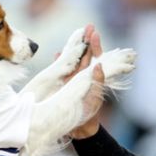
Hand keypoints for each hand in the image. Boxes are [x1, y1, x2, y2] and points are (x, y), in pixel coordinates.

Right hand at [69, 24, 105, 139]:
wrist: (78, 129)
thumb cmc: (90, 114)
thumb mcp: (95, 97)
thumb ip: (97, 81)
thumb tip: (98, 65)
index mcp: (93, 76)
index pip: (95, 57)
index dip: (95, 45)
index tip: (95, 33)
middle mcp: (83, 76)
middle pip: (85, 55)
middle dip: (86, 41)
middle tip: (88, 26)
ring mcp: (73, 80)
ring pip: (74, 60)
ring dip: (74, 48)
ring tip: (75, 35)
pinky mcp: (63, 85)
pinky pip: (61, 70)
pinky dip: (60, 61)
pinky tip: (57, 53)